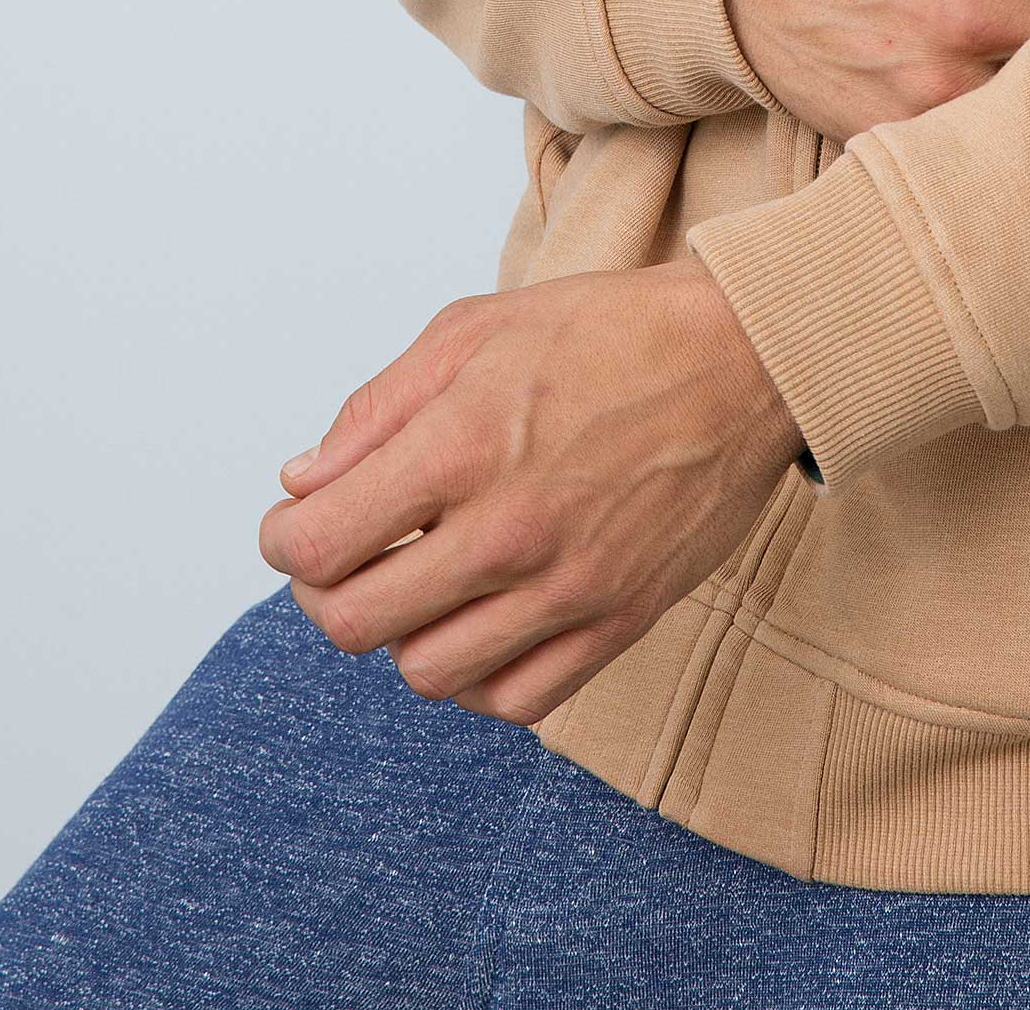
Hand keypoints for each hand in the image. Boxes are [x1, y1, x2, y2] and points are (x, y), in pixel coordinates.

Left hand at [259, 255, 802, 723]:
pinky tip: (482, 618)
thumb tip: (304, 483)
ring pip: (429, 674)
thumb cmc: (609, 331)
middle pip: (357, 623)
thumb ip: (376, 408)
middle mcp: (509, 530)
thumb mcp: (474, 329)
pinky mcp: (618, 622)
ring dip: (405, 633)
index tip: (295, 525)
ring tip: (423, 581)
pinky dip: (479, 675)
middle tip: (345, 556)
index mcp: (463, 445)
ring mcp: (567, 587)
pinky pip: (514, 699)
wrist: (744, 358)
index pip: (319, 544)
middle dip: (328, 591)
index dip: (286, 541)